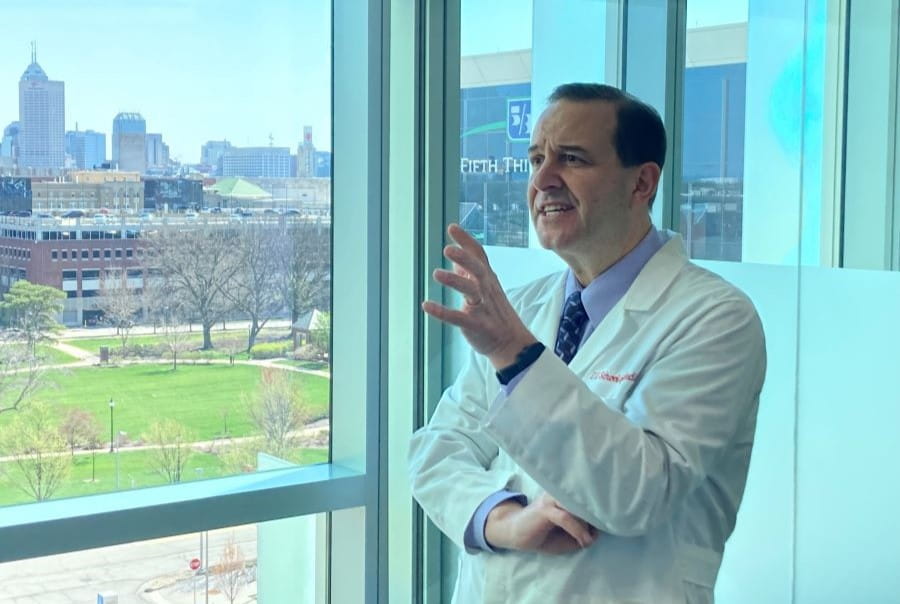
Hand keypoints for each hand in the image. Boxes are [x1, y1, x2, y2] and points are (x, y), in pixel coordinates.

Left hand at [422, 223, 536, 368]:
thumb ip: (469, 272)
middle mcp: (487, 290)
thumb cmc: (495, 313)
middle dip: (464, 258)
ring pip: (471, 291)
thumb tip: (456, 256)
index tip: (452, 227)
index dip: (466, 241)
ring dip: (454, 281)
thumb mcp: (486, 288)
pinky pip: (459, 318)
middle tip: (447, 249)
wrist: (512, 343)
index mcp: (488, 279)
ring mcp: (483, 308)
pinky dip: (443, 312)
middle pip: (478, 269)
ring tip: (436, 274)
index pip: (479, 255)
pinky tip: (426, 305)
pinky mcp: (477, 325)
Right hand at [484, 492, 598, 554]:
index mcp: (566, 496)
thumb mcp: (567, 538)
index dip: (601, 508)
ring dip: (589, 524)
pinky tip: (585, 541)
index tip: (614, 521)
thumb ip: (582, 533)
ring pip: (578, 509)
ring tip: (593, 538)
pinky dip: (578, 530)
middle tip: (609, 527)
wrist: (515, 533)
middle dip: (598, 514)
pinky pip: (566, 518)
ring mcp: (552, 500)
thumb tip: (598, 532)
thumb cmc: (542, 535)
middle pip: (586, 500)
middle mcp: (560, 494)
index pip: (588, 498)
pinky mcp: (545, 509)